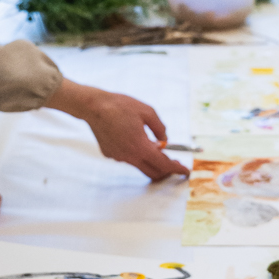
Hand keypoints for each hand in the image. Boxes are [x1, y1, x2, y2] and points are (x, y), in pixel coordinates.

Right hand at [45, 79, 188, 179]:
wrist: (93, 107)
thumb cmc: (120, 106)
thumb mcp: (148, 112)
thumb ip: (160, 128)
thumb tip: (165, 141)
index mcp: (141, 147)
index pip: (164, 165)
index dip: (176, 169)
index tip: (185, 171)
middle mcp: (129, 156)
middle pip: (153, 172)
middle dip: (166, 171)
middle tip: (174, 163)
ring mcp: (118, 157)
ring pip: (139, 165)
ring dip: (150, 160)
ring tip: (153, 145)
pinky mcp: (110, 154)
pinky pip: (127, 157)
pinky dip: (135, 153)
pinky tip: (131, 138)